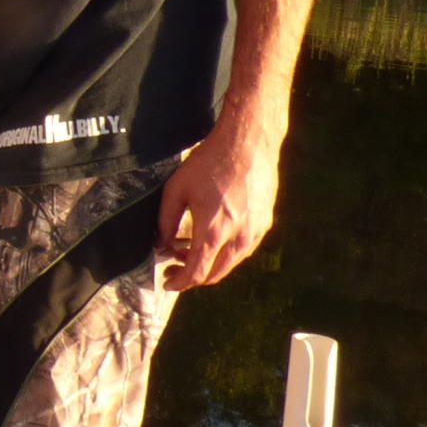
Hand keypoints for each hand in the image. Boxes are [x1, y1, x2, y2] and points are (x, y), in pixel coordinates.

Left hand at [154, 120, 279, 290]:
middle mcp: (238, 238)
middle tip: (175, 264)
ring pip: (230, 264)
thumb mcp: (176, 189)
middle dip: (192, 276)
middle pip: (214, 275)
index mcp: (214, 231)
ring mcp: (255, 233)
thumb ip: (165, 221)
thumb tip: (161, 244)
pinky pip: (243, 250)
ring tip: (191, 248)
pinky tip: (214, 237)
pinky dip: (226, 253)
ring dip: (210, 264)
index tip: (167, 281)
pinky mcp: (265, 224)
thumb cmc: (209, 162)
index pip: (196, 273)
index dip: (179, 282)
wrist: (247, 143)